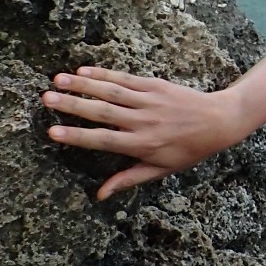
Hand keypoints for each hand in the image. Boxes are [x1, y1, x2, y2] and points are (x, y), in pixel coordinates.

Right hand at [42, 66, 243, 199]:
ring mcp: (149, 101)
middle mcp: (143, 122)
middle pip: (102, 112)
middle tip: (46, 99)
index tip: (52, 132)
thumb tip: (100, 195)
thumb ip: (128, 179)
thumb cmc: (189, 150)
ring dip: (83, 84)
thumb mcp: (161, 170)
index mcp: (142, 145)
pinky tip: (84, 70)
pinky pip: (126, 79)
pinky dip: (105, 74)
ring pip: (111, 92)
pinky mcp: (156, 85)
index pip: (102, 140)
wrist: (219, 121)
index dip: (76, 136)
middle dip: (72, 105)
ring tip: (57, 80)